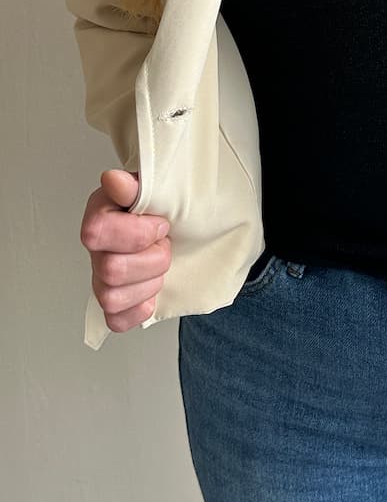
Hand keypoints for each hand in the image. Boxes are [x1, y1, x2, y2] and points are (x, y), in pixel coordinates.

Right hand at [80, 169, 171, 333]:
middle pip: (111, 271)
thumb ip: (134, 186)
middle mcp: (96, 249)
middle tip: (165, 245)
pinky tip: (151, 293)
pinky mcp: (113, 303)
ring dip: (149, 284)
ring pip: (111, 298)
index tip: (161, 224)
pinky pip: (116, 320)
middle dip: (153, 259)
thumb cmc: (161, 207)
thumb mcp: (154, 188)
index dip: (137, 233)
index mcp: (100, 216)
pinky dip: (139, 310)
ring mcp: (101, 278)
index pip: (97, 233)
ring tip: (159, 266)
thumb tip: (114, 180)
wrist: (174, 224)